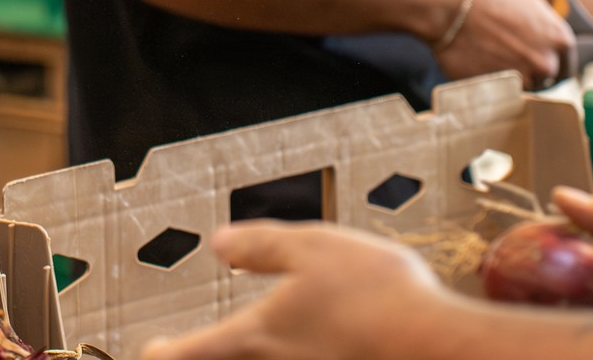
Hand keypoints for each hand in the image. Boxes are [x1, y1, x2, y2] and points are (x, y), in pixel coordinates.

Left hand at [142, 221, 455, 359]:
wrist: (442, 350)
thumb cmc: (379, 297)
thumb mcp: (314, 248)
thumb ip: (260, 246)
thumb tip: (219, 244)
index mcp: (254, 339)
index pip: (180, 357)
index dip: (158, 353)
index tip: (151, 348)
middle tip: (189, 352)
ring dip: (249, 359)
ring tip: (249, 347)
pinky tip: (309, 349)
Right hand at [434, 0, 576, 86]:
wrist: (449, 4)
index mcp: (560, 40)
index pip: (568, 62)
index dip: (553, 58)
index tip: (539, 54)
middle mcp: (546, 63)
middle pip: (546, 76)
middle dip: (532, 68)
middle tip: (510, 53)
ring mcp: (522, 79)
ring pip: (522, 85)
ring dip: (511, 75)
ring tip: (491, 56)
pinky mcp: (497, 89)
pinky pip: (499, 90)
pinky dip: (491, 80)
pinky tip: (478, 62)